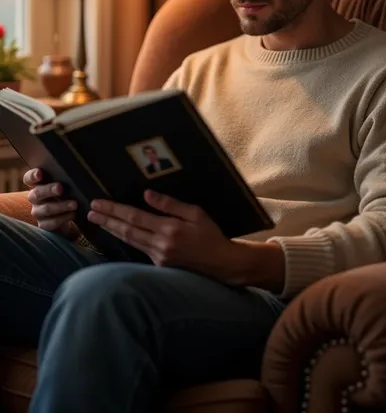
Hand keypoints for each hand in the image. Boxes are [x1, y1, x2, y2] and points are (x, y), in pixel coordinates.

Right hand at [24, 168, 77, 237]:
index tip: (40, 173)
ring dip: (61, 206)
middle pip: (37, 193)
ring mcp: (38, 212)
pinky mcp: (44, 225)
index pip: (29, 178)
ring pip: (46, 209)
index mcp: (37, 184)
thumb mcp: (64, 184)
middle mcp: (34, 197)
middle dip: (49, 190)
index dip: (33, 175)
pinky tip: (73, 214)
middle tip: (61, 188)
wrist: (66, 214)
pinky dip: (64, 218)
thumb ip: (64, 178)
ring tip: (75, 204)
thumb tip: (74, 173)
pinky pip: (52, 222)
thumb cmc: (66, 193)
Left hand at [88, 191, 238, 279]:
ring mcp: (158, 257)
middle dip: (106, 220)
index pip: (134, 216)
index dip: (114, 210)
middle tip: (89, 211)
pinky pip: (138, 249)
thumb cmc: (211, 235)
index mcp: (168, 229)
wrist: (221, 264)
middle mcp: (159, 244)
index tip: (98, 203)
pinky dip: (125, 238)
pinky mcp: (159, 264)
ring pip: (129, 241)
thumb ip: (170, 204)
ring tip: (97, 221)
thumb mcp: (195, 213)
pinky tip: (118, 232)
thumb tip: (147, 194)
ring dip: (112, 229)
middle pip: (126, 230)